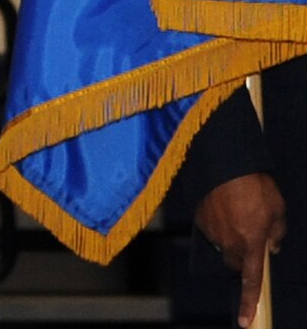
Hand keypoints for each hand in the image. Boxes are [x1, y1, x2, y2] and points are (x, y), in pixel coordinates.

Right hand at [196, 172, 285, 326]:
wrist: (228, 165)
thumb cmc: (258, 188)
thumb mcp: (279, 211)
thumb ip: (277, 234)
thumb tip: (271, 246)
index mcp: (251, 245)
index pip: (251, 281)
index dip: (249, 303)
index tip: (245, 322)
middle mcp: (229, 244)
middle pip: (234, 263)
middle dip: (242, 257)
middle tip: (251, 236)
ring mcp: (212, 232)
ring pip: (223, 246)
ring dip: (231, 238)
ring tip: (238, 213)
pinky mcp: (200, 219)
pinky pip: (211, 230)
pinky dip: (219, 224)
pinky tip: (225, 207)